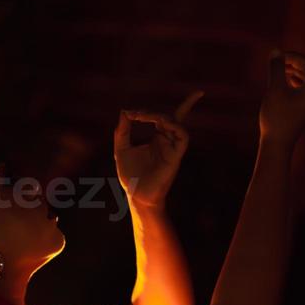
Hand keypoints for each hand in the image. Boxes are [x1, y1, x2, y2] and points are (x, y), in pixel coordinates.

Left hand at [114, 90, 203, 209]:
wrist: (137, 196)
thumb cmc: (130, 176)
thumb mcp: (121, 150)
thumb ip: (122, 131)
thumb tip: (124, 111)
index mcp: (157, 139)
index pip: (166, 117)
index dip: (154, 108)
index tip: (130, 113)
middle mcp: (167, 141)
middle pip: (168, 116)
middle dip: (150, 112)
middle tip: (134, 115)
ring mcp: (173, 148)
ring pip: (176, 123)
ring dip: (162, 116)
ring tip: (145, 117)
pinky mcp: (176, 156)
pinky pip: (183, 136)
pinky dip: (174, 126)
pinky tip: (160, 124)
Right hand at [259, 50, 304, 146]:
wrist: (277, 144)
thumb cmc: (277, 118)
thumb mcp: (275, 90)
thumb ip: (276, 68)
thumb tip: (276, 51)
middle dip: (295, 60)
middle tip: (278, 57)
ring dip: (294, 69)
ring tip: (279, 65)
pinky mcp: (302, 108)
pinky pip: (302, 87)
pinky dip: (294, 79)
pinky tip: (284, 79)